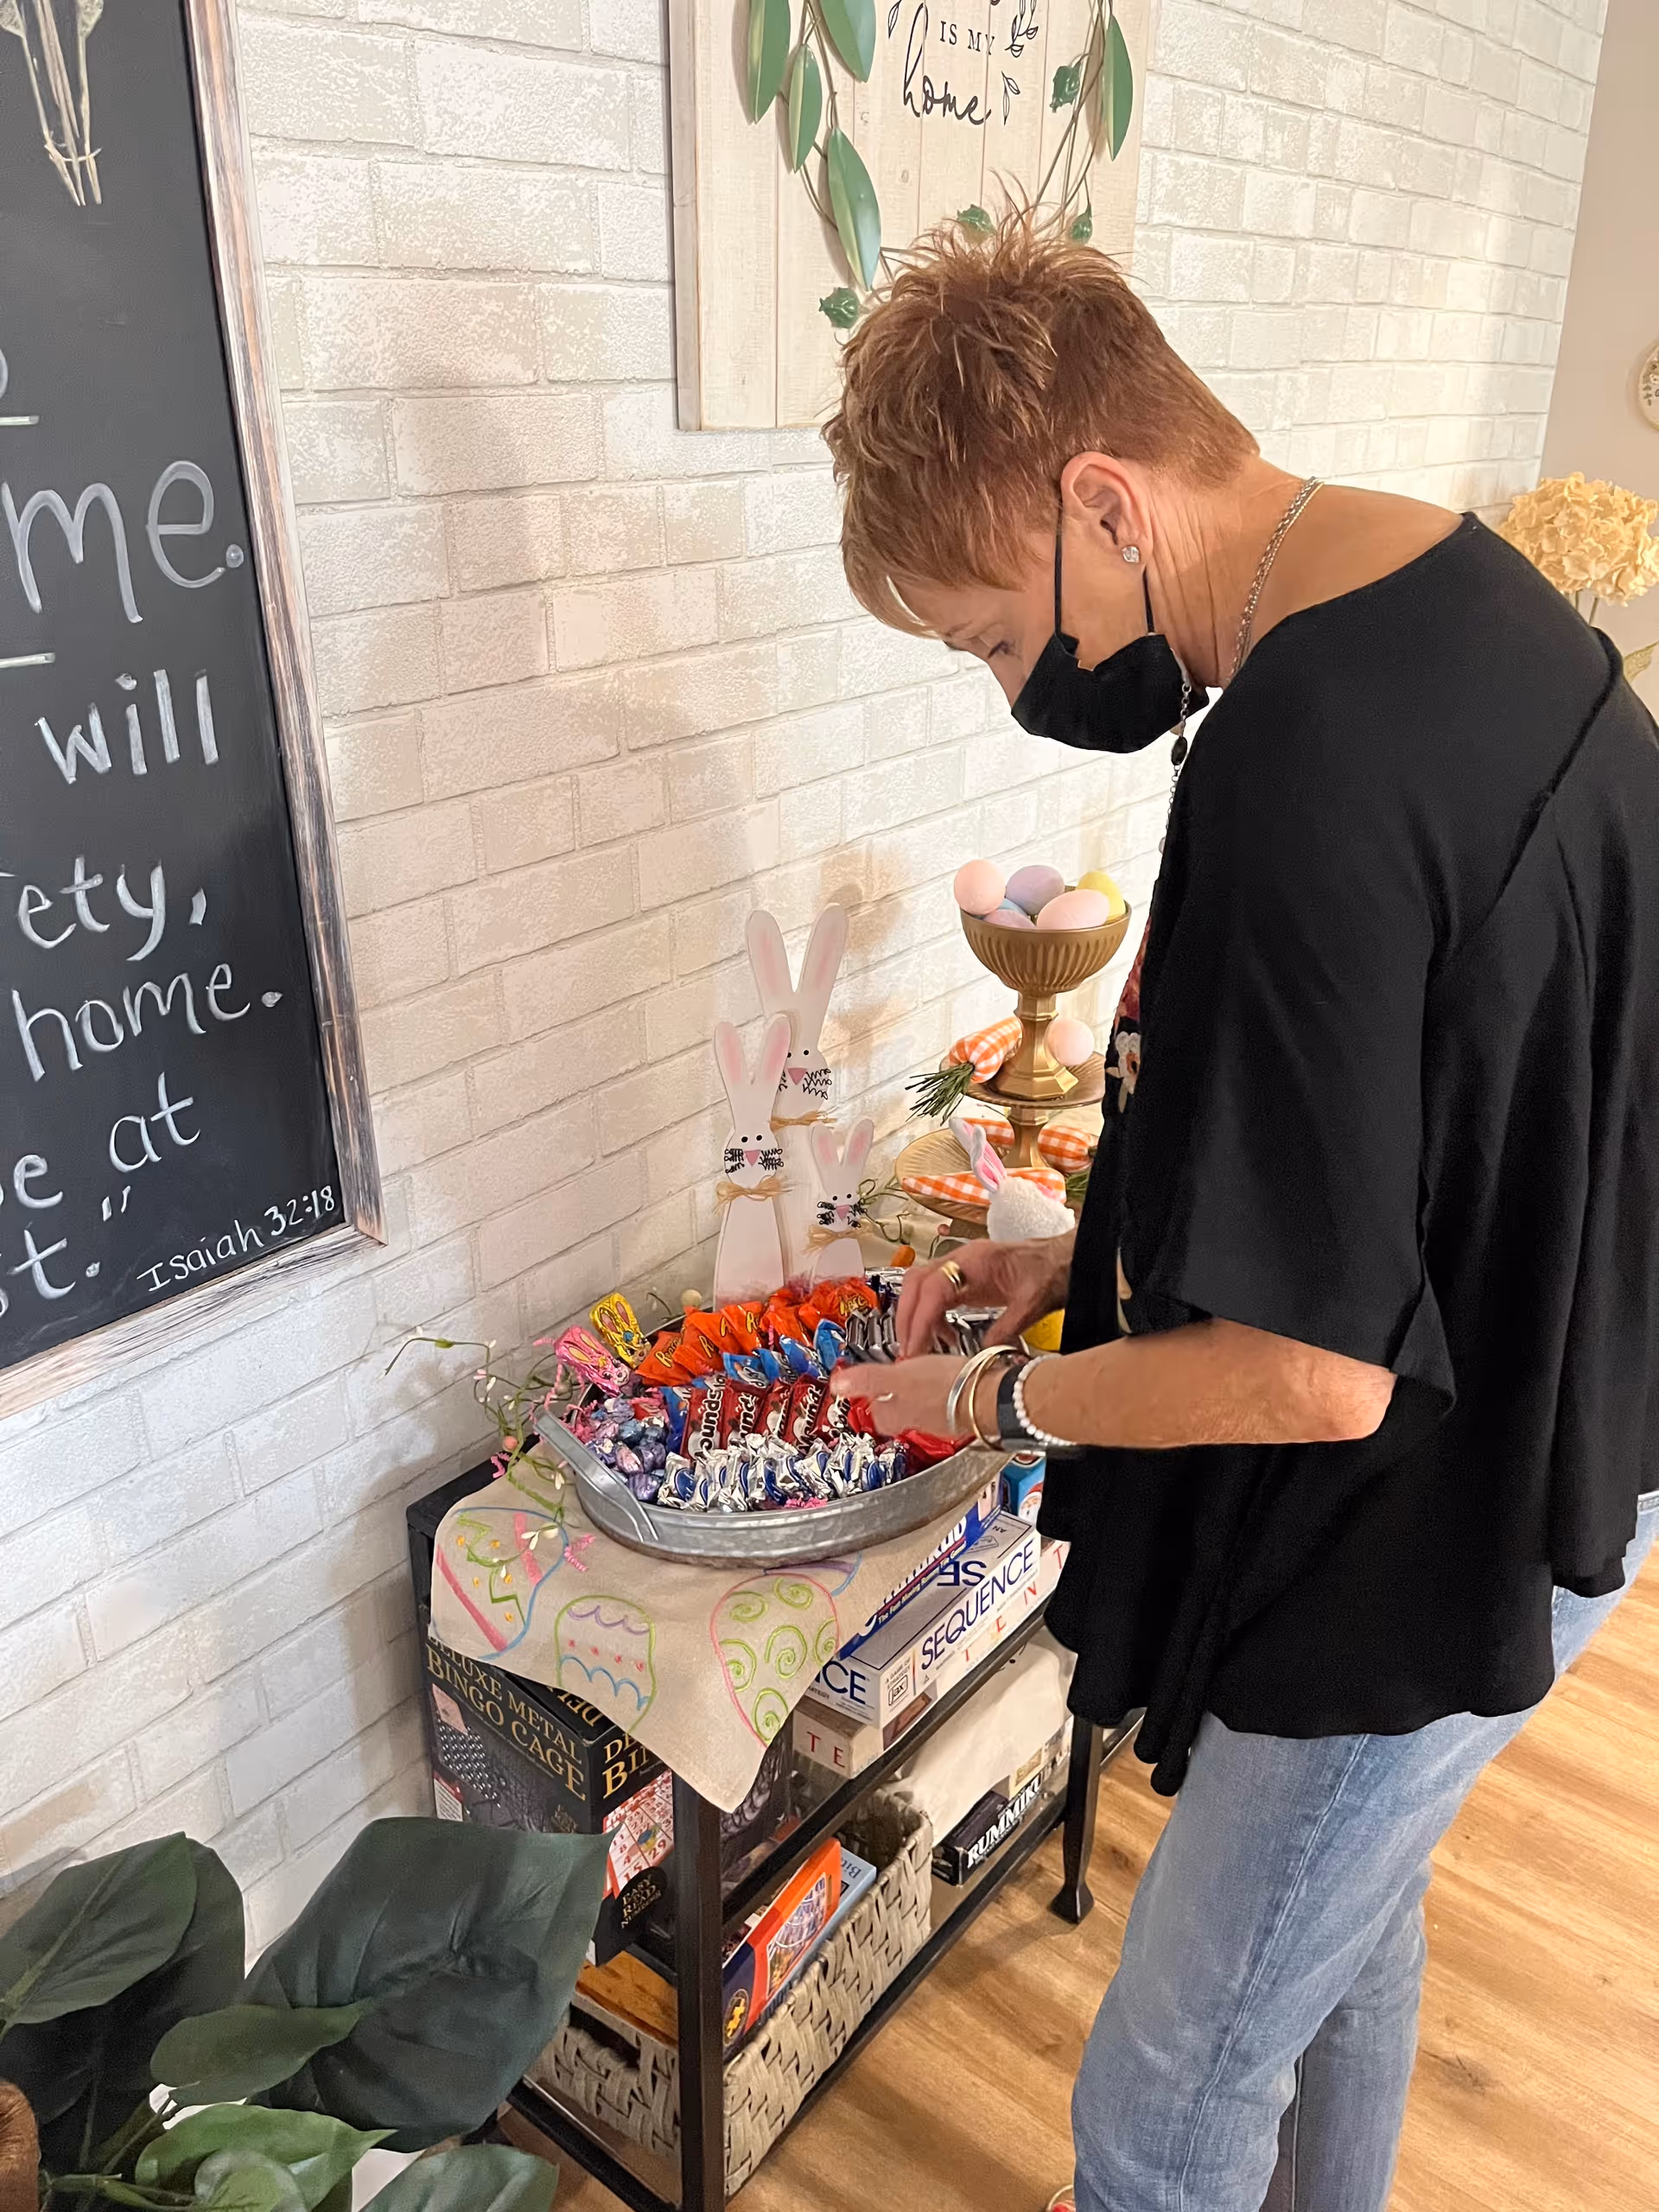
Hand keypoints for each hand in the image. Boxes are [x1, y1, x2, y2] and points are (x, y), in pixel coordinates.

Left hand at [829, 1354, 975, 1439]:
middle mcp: (920, 1421)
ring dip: (920, 1395)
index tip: (870, 1389)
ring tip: (921, 1376)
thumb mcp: (898, 1376)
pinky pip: (949, 1403)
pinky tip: (951, 1379)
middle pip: (900, 1415)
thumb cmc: (946, 1387)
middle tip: (895, 1384)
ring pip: (924, 1409)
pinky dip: (946, 1393)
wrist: (990, 1395)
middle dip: (896, 1400)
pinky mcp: (966, 1410)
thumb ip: (867, 1380)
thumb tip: (837, 1385)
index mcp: (899, 1413)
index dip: (873, 1400)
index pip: (879, 1414)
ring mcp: (944, 1418)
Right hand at [895, 1234, 1073, 1358]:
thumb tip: (981, 1356)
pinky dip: (931, 1316)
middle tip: (908, 1350)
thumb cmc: (1050, 1272)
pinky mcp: (963, 1277)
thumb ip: (1005, 1330)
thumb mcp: (1031, 1305)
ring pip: (920, 1287)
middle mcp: (962, 1259)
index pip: (934, 1288)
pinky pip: (934, 1294)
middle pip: (916, 1284)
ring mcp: (960, 1266)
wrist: (1063, 1259)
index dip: (920, 1319)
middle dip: (907, 1319)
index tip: (915, 1346)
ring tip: (921, 1347)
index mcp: (977, 1260)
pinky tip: (943, 1335)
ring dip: (915, 1317)